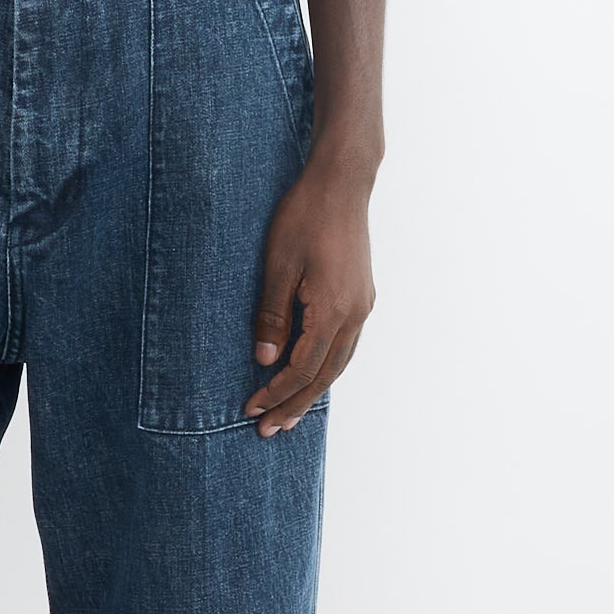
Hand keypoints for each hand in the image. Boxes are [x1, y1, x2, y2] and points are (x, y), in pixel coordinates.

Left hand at [246, 154, 377, 435]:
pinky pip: (345, 346)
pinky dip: (326, 368)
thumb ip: (272, 316)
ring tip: (289, 415)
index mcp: (333, 311)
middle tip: (269, 431)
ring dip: (313, 392)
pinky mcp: (362, 296)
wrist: (342, 182)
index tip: (251, 409)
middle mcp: (355, 315)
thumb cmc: (304, 217)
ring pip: (339, 364)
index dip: (275, 392)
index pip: (302, 368)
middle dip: (295, 405)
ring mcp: (362, 306)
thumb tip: (266, 360)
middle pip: (324, 376)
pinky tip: (311, 376)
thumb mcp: (278, 266)